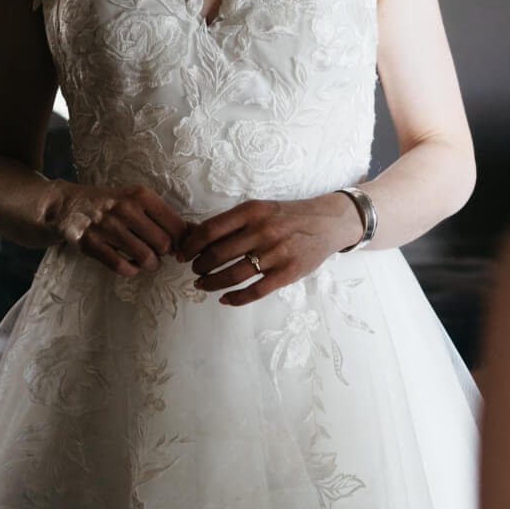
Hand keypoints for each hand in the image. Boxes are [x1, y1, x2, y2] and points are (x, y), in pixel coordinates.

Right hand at [48, 182, 188, 277]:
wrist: (68, 206)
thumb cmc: (111, 204)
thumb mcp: (137, 200)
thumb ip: (164, 216)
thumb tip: (197, 232)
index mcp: (141, 196)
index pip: (176, 226)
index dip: (181, 241)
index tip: (177, 246)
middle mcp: (125, 209)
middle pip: (163, 244)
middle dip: (165, 254)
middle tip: (160, 253)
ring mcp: (106, 227)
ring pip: (144, 257)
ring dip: (150, 264)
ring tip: (148, 261)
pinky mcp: (91, 244)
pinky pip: (122, 267)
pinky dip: (131, 270)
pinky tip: (129, 263)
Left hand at [180, 191, 363, 304]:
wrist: (328, 223)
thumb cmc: (288, 217)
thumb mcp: (261, 209)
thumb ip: (234, 223)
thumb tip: (196, 237)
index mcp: (252, 211)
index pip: (210, 230)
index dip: (190, 245)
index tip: (182, 254)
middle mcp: (263, 230)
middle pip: (218, 254)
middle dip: (199, 266)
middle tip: (194, 271)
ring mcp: (277, 253)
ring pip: (233, 275)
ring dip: (212, 283)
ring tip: (202, 285)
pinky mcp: (288, 272)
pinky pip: (255, 291)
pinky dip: (235, 298)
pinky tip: (225, 299)